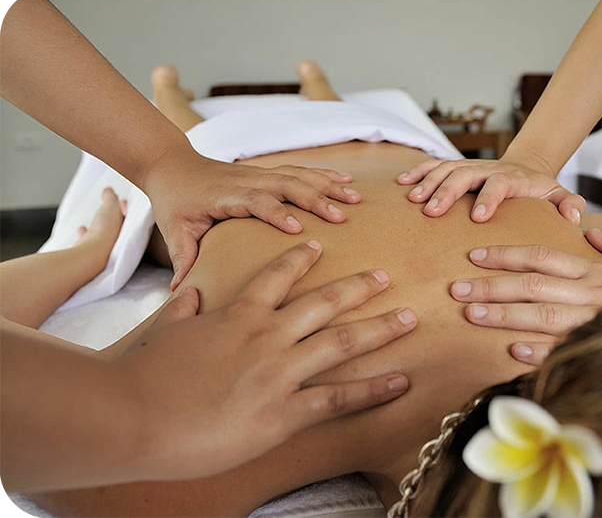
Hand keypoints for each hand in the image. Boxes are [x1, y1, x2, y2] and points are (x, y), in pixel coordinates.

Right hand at [117, 240, 413, 480]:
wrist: (130, 414)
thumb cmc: (142, 375)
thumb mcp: (162, 331)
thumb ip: (183, 309)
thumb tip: (190, 292)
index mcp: (237, 315)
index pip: (276, 277)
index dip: (300, 259)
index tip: (319, 246)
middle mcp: (265, 336)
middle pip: (324, 302)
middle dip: (359, 286)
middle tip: (386, 274)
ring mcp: (278, 373)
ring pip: (341, 341)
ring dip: (379, 328)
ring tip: (409, 317)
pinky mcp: (282, 412)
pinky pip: (338, 398)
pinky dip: (372, 390)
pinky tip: (400, 382)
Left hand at [143, 153, 361, 289]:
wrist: (173, 165)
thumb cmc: (175, 201)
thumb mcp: (175, 230)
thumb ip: (184, 258)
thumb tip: (182, 291)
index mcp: (224, 196)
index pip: (255, 201)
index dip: (276, 213)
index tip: (298, 229)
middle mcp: (246, 181)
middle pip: (286, 185)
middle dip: (316, 199)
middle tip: (342, 217)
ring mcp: (259, 174)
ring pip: (298, 176)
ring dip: (328, 186)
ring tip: (356, 198)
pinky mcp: (268, 172)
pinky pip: (300, 171)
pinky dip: (324, 175)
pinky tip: (346, 180)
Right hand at [397, 158, 584, 224]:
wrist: (527, 166)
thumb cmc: (541, 190)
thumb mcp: (561, 196)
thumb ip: (570, 205)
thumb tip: (574, 217)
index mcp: (512, 179)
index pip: (499, 184)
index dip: (489, 198)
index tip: (478, 217)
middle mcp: (488, 169)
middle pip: (464, 174)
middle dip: (446, 191)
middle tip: (431, 211)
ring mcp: (470, 167)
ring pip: (446, 168)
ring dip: (427, 182)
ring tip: (412, 200)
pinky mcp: (456, 167)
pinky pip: (434, 166)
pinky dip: (418, 172)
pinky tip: (402, 184)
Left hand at [450, 228, 601, 364]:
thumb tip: (589, 230)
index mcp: (594, 270)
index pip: (540, 256)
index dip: (506, 254)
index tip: (475, 254)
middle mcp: (589, 293)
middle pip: (530, 286)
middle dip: (490, 287)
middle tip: (456, 289)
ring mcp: (594, 322)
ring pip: (538, 316)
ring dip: (501, 316)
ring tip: (469, 315)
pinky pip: (565, 351)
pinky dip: (537, 352)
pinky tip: (510, 352)